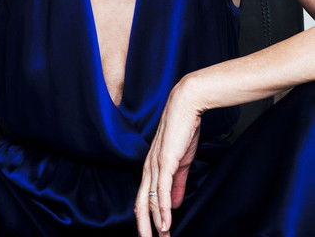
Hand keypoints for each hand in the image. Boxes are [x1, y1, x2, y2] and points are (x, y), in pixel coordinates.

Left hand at [134, 81, 203, 235]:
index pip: (145, 197)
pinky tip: (165, 225)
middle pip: (141, 204)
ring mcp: (155, 165)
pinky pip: (162, 191)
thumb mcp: (180, 161)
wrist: (186, 105)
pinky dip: (163, 210)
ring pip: (149, 201)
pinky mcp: (165, 161)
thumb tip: (174, 203)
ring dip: (154, 224)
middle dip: (144, 227)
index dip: (148, 218)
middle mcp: (149, 167)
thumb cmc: (183, 129)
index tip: (156, 235)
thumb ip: (176, 182)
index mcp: (151, 166)